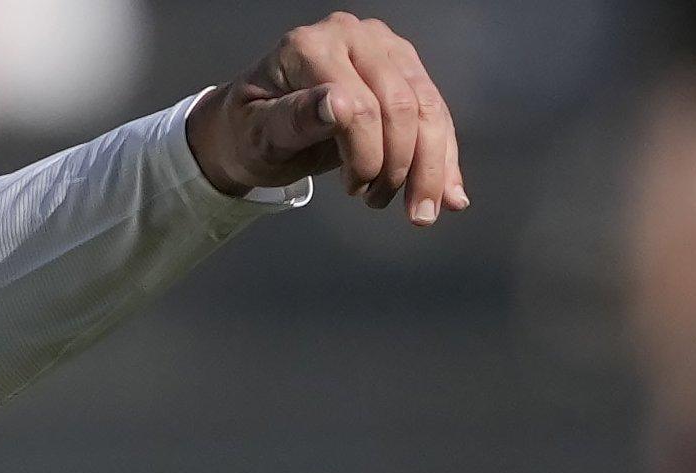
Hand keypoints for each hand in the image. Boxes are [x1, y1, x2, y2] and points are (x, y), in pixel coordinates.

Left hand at [189, 17, 465, 221]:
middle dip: (405, 165)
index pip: (358, 103)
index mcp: (310, 46)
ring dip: (431, 166)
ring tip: (419, 213)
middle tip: (387, 206)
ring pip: (426, 108)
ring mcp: (382, 49)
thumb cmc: (246, 131)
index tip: (353, 191)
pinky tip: (450, 195)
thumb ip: (293, 119)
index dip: (365, 153)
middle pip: (402, 103)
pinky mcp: (401, 67)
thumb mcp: (255, 134)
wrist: (252, 126)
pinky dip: (443, 155)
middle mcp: (353, 36)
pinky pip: (433, 111)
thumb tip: (336, 105)